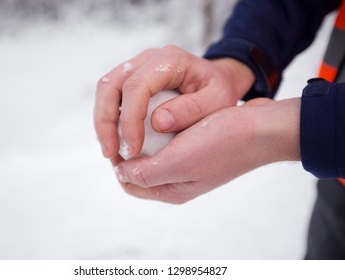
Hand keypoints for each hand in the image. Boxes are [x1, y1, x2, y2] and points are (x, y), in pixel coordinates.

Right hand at [94, 45, 254, 158]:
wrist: (218, 80)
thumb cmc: (219, 91)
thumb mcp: (217, 101)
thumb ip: (191, 110)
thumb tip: (158, 123)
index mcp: (169, 60)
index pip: (136, 87)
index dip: (129, 120)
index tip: (132, 151)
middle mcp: (148, 59)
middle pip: (110, 85)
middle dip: (105, 122)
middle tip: (110, 153)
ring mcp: (138, 66)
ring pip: (105, 89)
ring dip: (103, 121)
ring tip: (109, 151)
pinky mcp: (132, 78)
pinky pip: (111, 95)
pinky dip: (109, 119)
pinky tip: (115, 140)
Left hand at [113, 98, 300, 203]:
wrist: (261, 129)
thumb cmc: (223, 145)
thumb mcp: (180, 162)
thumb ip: (146, 172)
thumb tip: (120, 170)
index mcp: (171, 190)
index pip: (129, 183)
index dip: (118, 162)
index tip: (116, 135)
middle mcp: (177, 181)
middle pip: (139, 169)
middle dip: (127, 149)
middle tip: (124, 123)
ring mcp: (188, 164)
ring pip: (152, 154)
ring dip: (141, 138)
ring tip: (137, 116)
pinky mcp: (196, 147)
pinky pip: (167, 141)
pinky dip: (157, 130)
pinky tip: (157, 113)